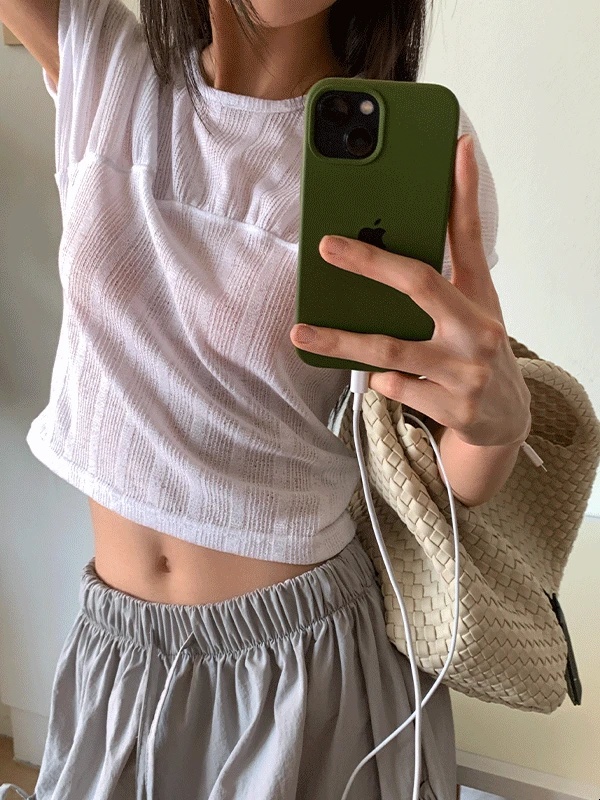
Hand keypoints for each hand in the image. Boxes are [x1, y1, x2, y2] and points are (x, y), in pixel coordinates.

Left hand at [290, 134, 531, 447]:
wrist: (505, 416)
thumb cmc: (477, 345)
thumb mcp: (473, 300)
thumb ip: (453, 251)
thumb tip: (443, 182)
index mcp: (480, 295)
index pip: (465, 236)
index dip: (460, 192)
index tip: (452, 149)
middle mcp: (478, 329)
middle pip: (420, 284)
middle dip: (369, 261)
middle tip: (325, 245)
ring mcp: (468, 371)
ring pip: (392, 350)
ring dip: (341, 341)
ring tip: (302, 333)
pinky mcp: (453, 407)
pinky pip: (393, 386)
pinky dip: (379, 381)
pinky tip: (383, 378)